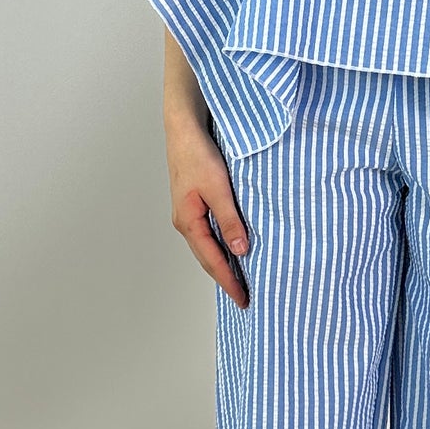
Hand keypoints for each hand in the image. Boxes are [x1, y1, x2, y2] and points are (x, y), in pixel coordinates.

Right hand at [166, 106, 250, 305]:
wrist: (184, 129)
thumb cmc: (197, 154)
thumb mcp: (219, 188)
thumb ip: (230, 219)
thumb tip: (240, 250)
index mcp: (188, 221)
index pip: (212, 261)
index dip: (229, 282)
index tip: (243, 299)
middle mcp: (185, 221)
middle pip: (207, 259)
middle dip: (225, 279)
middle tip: (244, 297)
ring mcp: (188, 213)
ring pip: (207, 247)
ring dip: (222, 264)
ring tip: (241, 279)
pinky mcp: (194, 204)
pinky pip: (208, 233)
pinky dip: (220, 246)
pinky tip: (232, 248)